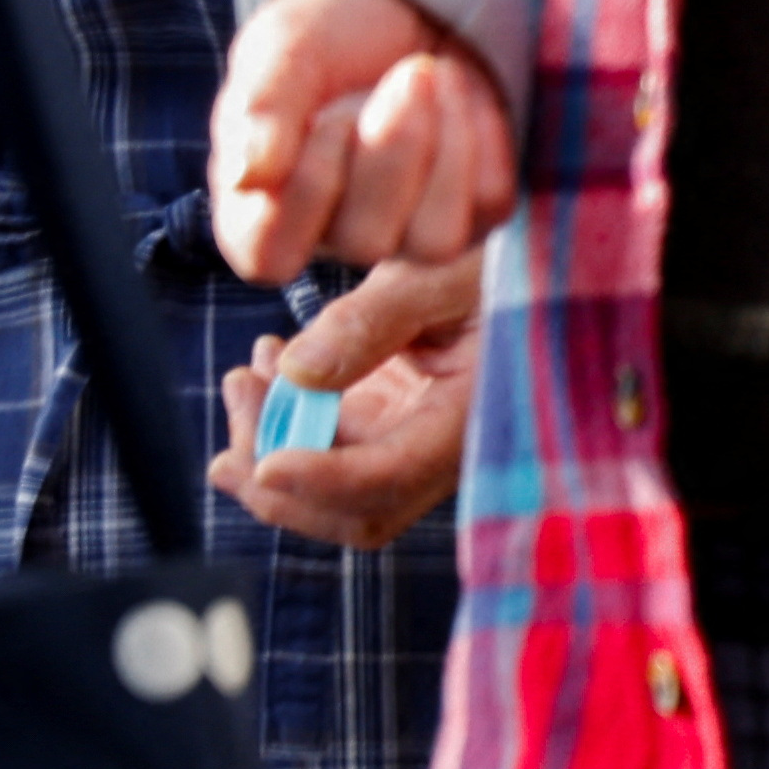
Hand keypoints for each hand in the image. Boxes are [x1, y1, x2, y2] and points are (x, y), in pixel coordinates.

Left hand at [211, 248, 482, 550]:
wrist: (530, 262)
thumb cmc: (501, 259)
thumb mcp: (441, 272)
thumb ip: (374, 319)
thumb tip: (297, 373)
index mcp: (476, 416)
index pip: (392, 477)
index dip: (323, 480)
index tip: (263, 463)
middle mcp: (446, 450)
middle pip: (355, 509)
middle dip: (279, 479)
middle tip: (238, 396)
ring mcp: (418, 444)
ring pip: (332, 489)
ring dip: (271, 446)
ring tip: (245, 376)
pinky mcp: (397, 427)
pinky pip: (329, 450)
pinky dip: (285, 422)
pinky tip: (268, 366)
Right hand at [213, 0, 514, 286]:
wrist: (404, 2)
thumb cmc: (325, 36)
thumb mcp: (282, 48)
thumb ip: (261, 108)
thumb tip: (248, 178)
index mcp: (263, 208)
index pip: (270, 256)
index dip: (305, 192)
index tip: (325, 119)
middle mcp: (334, 233)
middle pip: (366, 242)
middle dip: (390, 152)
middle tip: (404, 77)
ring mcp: (408, 228)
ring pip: (435, 241)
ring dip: (442, 149)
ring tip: (431, 75)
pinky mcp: (473, 209)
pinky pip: (488, 200)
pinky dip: (479, 134)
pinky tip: (457, 89)